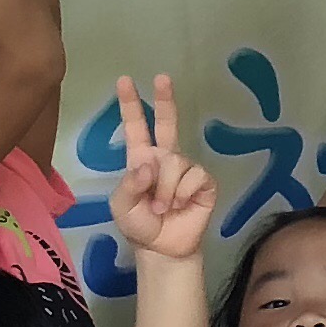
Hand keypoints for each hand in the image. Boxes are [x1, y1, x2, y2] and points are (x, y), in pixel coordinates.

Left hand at [104, 73, 217, 262]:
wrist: (163, 249)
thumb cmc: (139, 226)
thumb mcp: (121, 207)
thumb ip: (129, 184)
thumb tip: (148, 164)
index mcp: (141, 159)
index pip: (136, 127)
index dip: (130, 104)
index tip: (125, 80)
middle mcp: (164, 158)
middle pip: (168, 123)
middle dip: (165, 99)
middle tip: (163, 77)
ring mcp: (186, 168)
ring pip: (175, 162)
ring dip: (165, 190)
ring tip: (161, 208)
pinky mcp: (204, 182)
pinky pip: (193, 176)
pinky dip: (181, 193)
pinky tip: (180, 206)